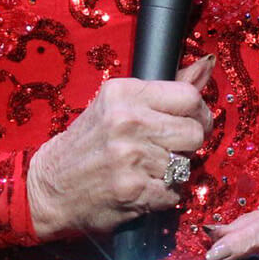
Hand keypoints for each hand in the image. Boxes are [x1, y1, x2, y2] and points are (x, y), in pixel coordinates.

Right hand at [26, 54, 214, 239]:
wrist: (52, 184)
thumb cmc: (88, 142)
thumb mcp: (118, 105)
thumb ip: (165, 90)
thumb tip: (206, 65)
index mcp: (122, 92)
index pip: (188, 96)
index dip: (198, 113)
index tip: (190, 122)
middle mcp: (126, 120)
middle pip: (194, 132)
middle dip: (187, 144)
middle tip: (167, 148)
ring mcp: (130, 156)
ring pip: (186, 164)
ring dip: (172, 171)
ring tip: (146, 168)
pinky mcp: (134, 190)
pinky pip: (174, 192)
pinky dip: (163, 194)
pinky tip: (141, 187)